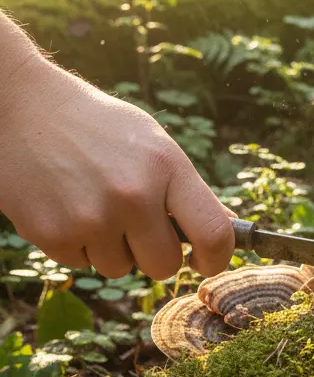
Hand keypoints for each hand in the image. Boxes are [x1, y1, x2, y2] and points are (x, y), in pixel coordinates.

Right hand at [0, 57, 234, 279]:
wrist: (21, 108)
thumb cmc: (99, 128)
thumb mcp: (155, 145)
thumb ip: (190, 191)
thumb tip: (228, 231)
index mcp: (166, 168)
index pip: (214, 233)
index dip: (216, 258)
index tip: (204, 261)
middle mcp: (132, 195)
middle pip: (165, 266)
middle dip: (155, 254)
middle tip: (138, 228)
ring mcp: (90, 218)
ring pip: (120, 268)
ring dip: (112, 249)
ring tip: (95, 207)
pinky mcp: (52, 234)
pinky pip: (82, 264)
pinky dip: (78, 244)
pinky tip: (67, 207)